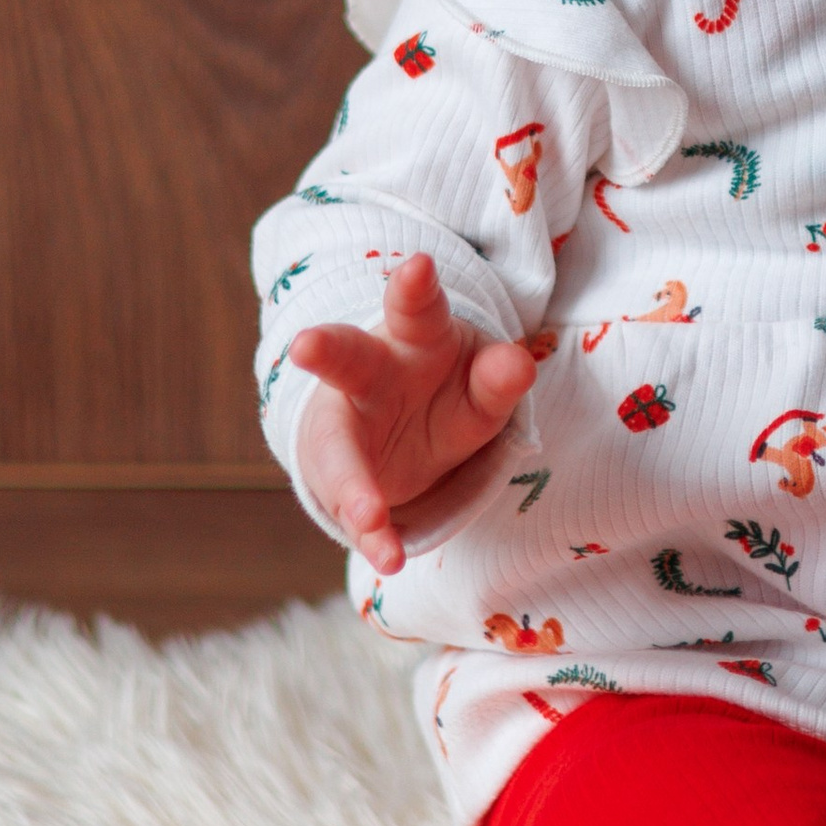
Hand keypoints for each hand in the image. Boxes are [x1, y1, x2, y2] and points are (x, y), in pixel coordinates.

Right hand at [289, 254, 538, 574]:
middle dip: (325, 349)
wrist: (405, 431)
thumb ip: (499, 378)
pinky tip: (389, 558)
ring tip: (368, 517)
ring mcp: (347, 427)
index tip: (418, 268)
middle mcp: (369, 373)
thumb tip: (519, 363)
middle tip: (306, 345)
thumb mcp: (483, 384)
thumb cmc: (449, 388)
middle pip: (345, 357)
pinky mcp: (343, 477)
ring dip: (352, 484)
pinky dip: (375, 535)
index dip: (415, 288)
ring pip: (339, 449)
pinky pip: (357, 506)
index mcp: (412, 334)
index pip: (416, 307)